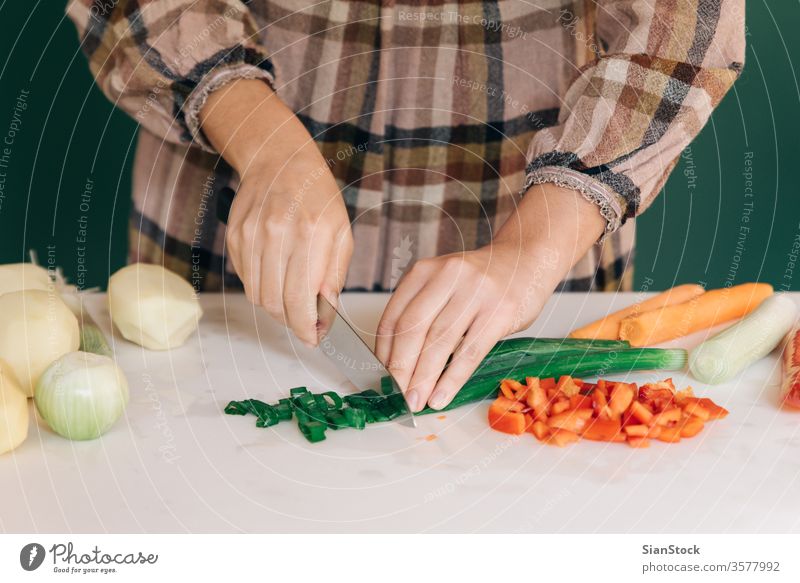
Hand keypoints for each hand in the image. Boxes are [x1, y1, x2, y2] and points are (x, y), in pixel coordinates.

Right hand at [200, 80, 352, 345]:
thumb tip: (325, 314)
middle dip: (291, 322)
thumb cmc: (318, 198)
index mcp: (310, 233)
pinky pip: (246, 279)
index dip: (305, 327)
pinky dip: (262, 287)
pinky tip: (277, 276)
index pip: (300, 298)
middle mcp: (276, 234)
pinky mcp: (235, 237)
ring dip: (276, 308)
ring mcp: (250, 235)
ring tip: (292, 300)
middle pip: (274, 303)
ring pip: (257, 296)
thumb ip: (334, 275)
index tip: (313, 338)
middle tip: (305, 323)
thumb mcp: (341, 233)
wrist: (280, 161)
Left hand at [375, 183, 605, 410]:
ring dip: (424, 378)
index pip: (394, 316)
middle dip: (401, 369)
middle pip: (413, 329)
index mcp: (425, 270)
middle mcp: (448, 276)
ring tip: (416, 402)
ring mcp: (476, 292)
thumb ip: (422, 311)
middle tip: (396, 396)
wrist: (526, 260)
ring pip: (440, 343)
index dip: (384, 352)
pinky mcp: (500, 311)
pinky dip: (452, 379)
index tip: (382, 377)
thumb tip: (398, 362)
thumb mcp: (443, 284)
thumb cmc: (479, 281)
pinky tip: (442, 396)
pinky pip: (470, 352)